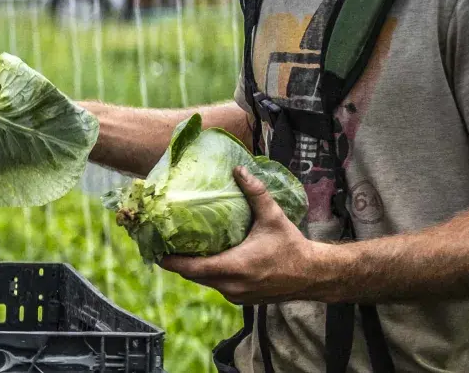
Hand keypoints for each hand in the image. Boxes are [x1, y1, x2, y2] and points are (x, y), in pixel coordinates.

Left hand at [159, 166, 345, 304]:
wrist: (314, 275)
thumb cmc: (291, 246)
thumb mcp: (273, 217)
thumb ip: (255, 193)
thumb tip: (239, 169)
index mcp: (235, 266)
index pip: (191, 268)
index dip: (170, 261)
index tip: (155, 249)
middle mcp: (232, 285)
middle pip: (192, 276)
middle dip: (177, 262)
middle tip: (163, 244)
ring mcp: (236, 294)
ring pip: (204, 282)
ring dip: (192, 269)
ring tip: (180, 250)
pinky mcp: (241, 298)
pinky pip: (216, 286)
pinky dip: (208, 275)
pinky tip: (205, 259)